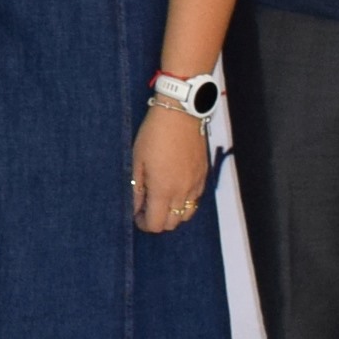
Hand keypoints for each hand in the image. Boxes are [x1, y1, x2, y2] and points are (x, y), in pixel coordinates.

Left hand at [132, 103, 211, 231]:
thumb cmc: (154, 134)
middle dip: (157, 220)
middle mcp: (182, 191)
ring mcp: (195, 184)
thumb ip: (136, 188)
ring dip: (172, 213)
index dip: (144, 224)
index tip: (136, 215)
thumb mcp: (137, 160)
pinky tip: (174, 188)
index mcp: (163, 189)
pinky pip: (196, 199)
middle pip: (172, 224)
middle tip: (146, 207)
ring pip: (186, 214)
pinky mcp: (203, 176)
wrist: (181, 113)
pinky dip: (184, 201)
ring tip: (161, 199)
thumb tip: (134, 207)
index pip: (156, 225)